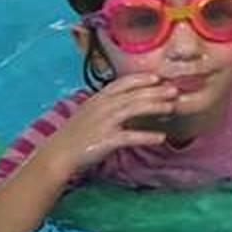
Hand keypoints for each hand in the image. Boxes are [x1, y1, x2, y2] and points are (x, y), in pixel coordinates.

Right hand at [35, 73, 178, 174]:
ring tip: (172, 107)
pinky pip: (131, 136)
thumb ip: (105, 105)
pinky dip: (147, 136)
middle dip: (155, 91)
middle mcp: (102, 106)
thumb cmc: (74, 135)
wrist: (58, 154)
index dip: (141, 79)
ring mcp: (104, 122)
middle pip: (133, 94)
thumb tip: (124, 103)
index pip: (122, 83)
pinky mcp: (106, 140)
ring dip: (155, 106)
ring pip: (134, 109)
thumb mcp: (88, 113)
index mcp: (97, 98)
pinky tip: (161, 137)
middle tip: (174, 89)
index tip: (157, 77)